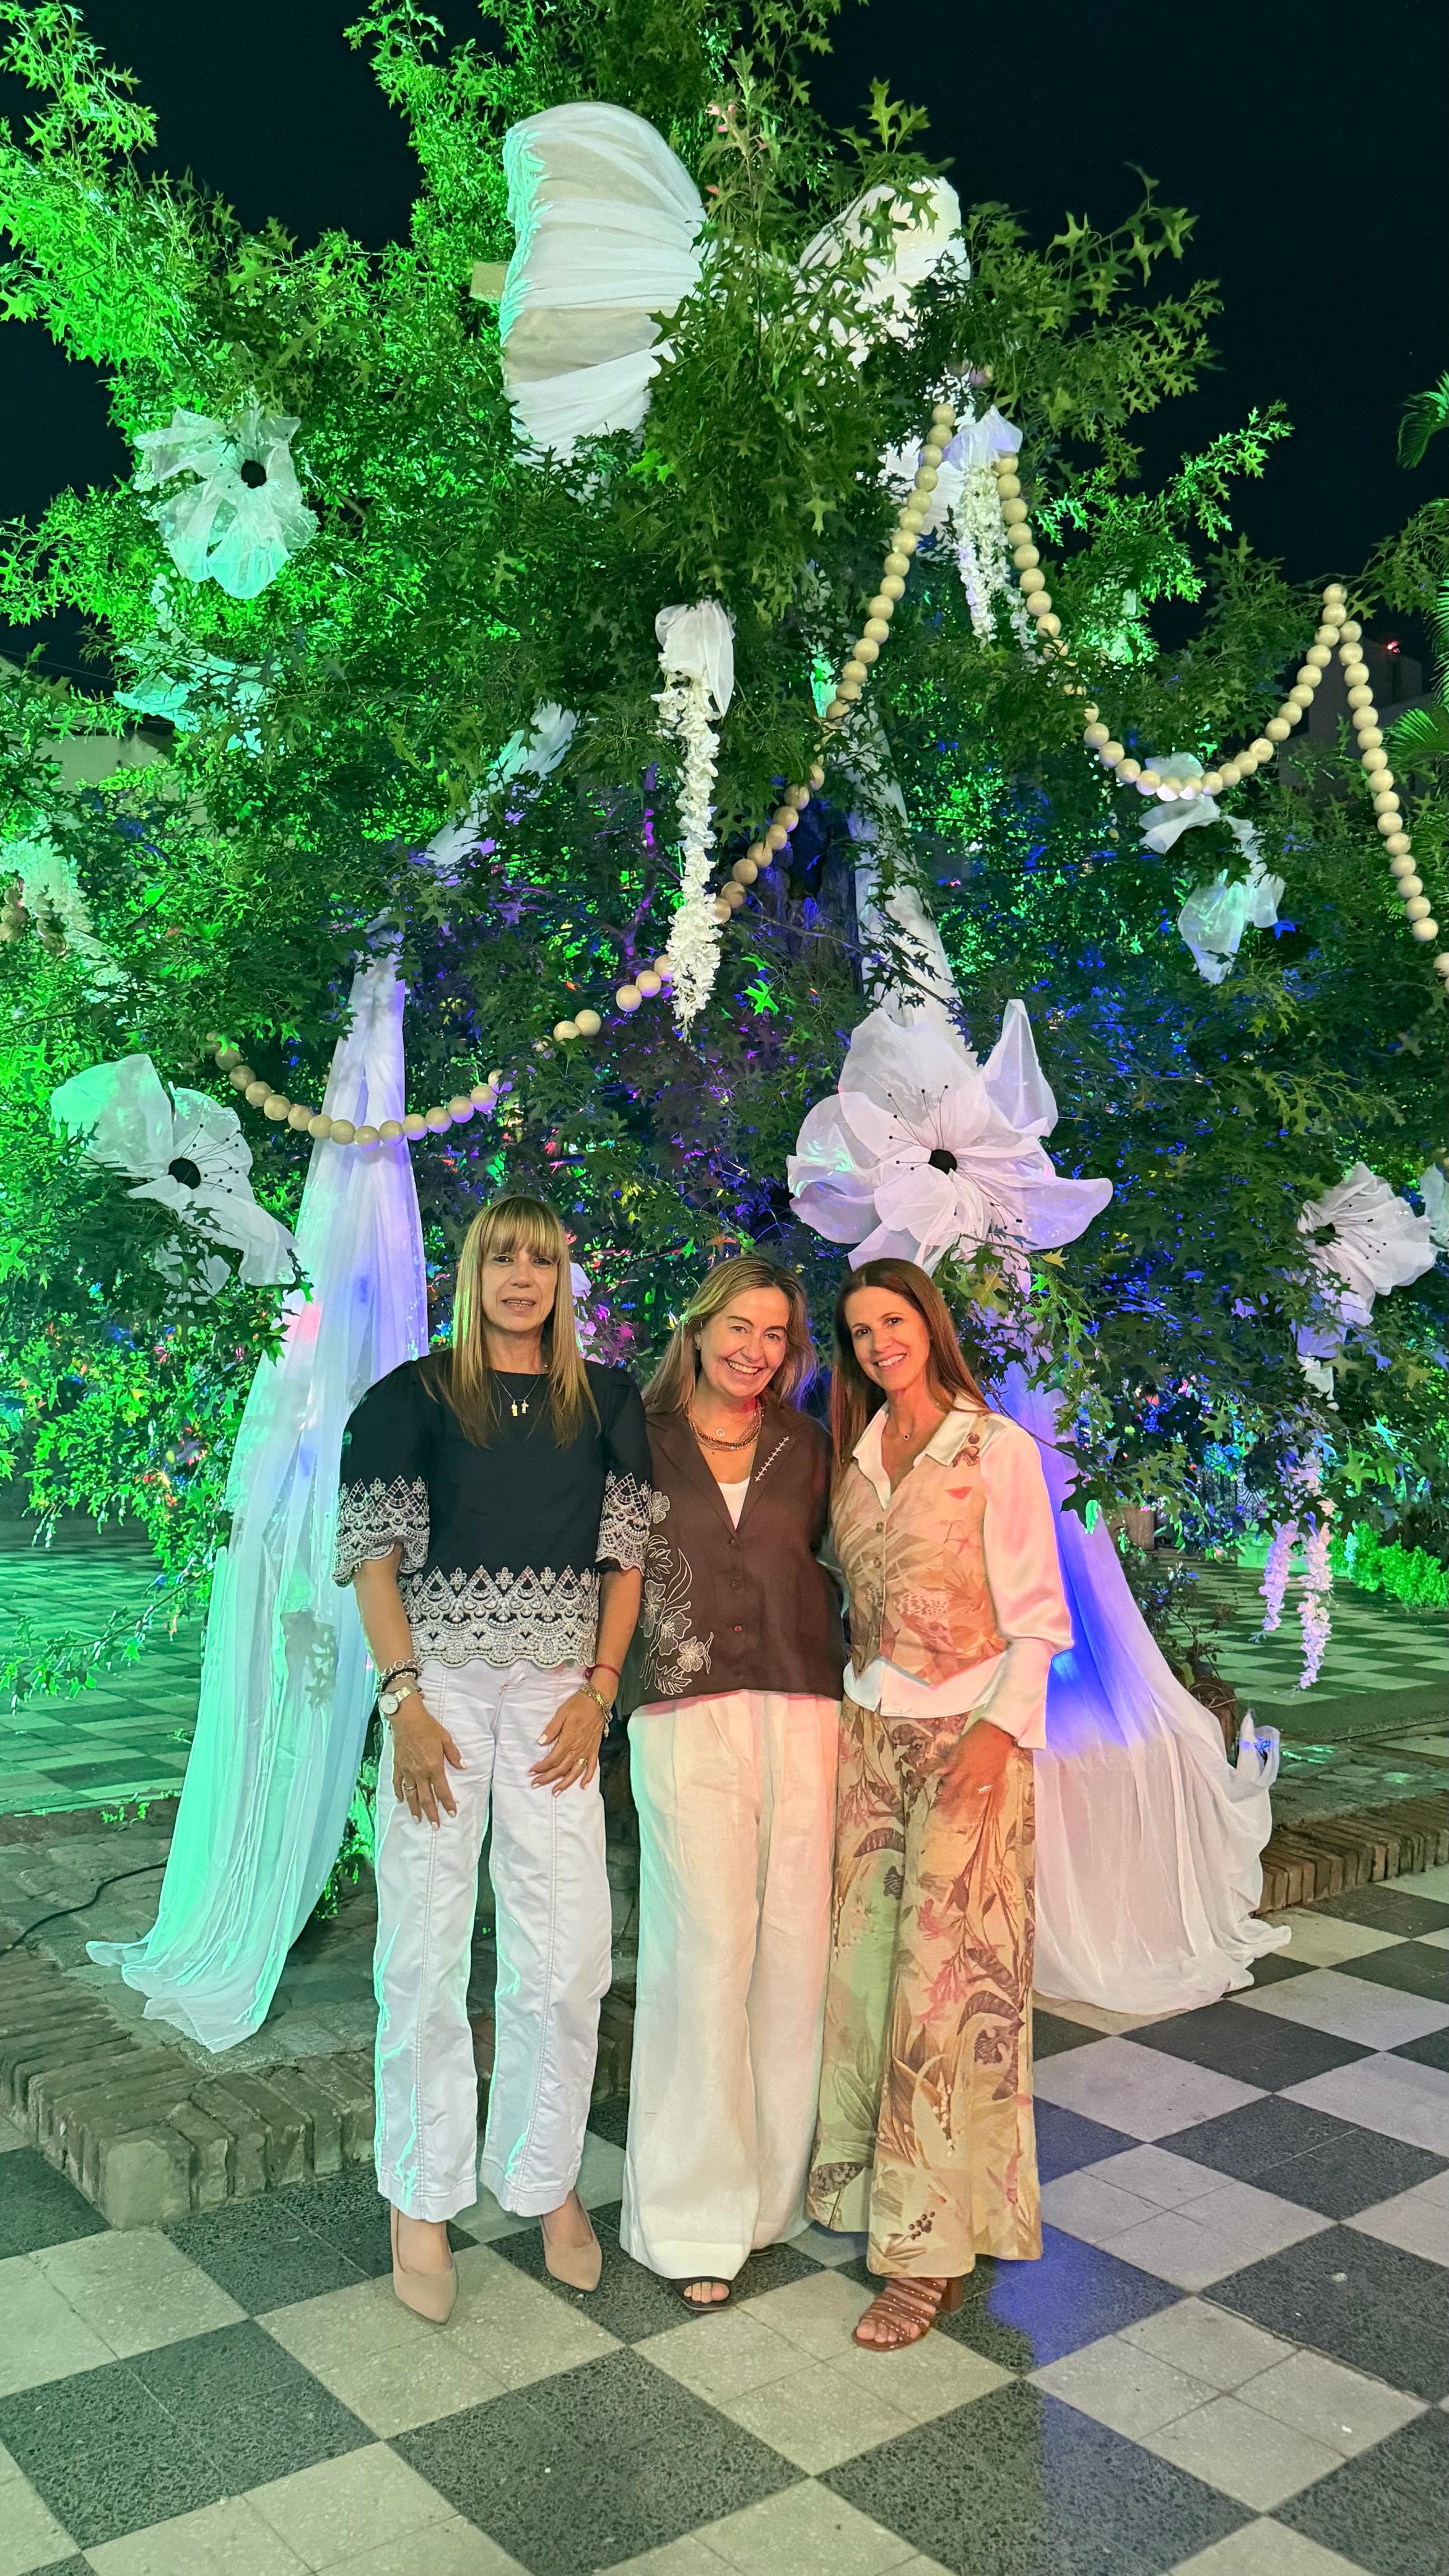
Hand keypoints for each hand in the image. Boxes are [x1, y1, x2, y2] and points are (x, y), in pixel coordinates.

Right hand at [391, 1698, 464, 1826]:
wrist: (406, 1718)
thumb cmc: (427, 1727)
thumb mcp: (445, 1738)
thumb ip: (454, 1755)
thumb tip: (463, 1767)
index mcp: (434, 1766)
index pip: (442, 1790)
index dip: (447, 1803)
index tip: (451, 1814)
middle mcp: (420, 1772)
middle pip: (426, 1798)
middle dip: (431, 1813)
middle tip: (435, 1825)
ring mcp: (407, 1770)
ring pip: (411, 1794)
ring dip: (415, 1808)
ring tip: (418, 1820)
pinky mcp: (397, 1766)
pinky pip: (398, 1783)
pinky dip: (399, 1793)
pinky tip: (401, 1800)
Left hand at [531, 1687, 607, 1793]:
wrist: (598, 1700)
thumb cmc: (579, 1704)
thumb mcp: (561, 1713)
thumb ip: (551, 1729)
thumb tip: (540, 1742)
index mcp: (568, 1740)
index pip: (552, 1759)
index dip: (541, 1767)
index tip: (532, 1771)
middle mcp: (578, 1748)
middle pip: (562, 1768)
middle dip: (548, 1778)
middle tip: (536, 1784)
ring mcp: (587, 1750)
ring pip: (576, 1771)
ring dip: (565, 1783)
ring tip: (556, 1791)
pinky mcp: (594, 1749)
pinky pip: (592, 1766)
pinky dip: (588, 1777)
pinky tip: (583, 1785)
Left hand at [935, 1718, 1013, 1823]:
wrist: (998, 1730)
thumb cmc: (977, 1735)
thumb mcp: (959, 1747)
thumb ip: (950, 1762)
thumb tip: (940, 1772)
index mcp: (964, 1767)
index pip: (951, 1786)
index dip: (945, 1797)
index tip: (939, 1807)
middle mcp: (975, 1775)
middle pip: (963, 1794)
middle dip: (955, 1808)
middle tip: (949, 1819)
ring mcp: (988, 1777)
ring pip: (979, 1797)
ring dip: (972, 1810)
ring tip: (968, 1821)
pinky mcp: (999, 1777)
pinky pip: (998, 1793)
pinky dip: (996, 1804)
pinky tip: (994, 1814)